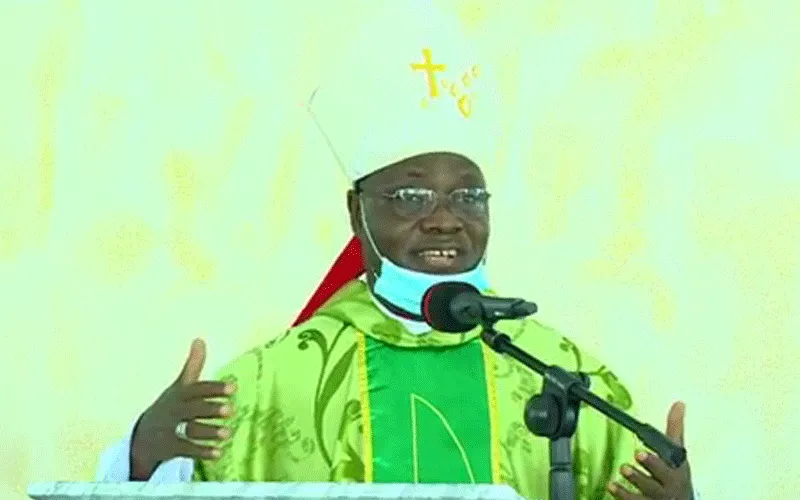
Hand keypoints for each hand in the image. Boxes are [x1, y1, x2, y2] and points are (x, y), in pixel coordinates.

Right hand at [129, 338, 235, 479]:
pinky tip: (219, 453)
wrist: (142, 436)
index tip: (234, 388)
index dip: (214, 389)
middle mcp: (172, 411)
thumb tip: (200, 339)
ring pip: (189, 431)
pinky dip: (202, 452)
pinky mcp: (168, 448)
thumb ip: (193, 365)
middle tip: (231, 410)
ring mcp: (168, 430)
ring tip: (228, 432)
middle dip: (210, 409)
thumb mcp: (179, 386)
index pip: (196, 390)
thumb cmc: (170, 406)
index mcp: (178, 394)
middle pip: (191, 409)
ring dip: (209, 432)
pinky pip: (185, 450)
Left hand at [608, 401, 693, 499]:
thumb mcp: (678, 453)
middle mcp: (667, 489)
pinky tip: (611, 487)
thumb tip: (679, 403)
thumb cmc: (677, 476)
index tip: (640, 453)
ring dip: (629, 486)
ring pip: (643, 496)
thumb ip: (675, 429)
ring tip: (620, 472)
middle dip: (641, 476)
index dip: (653, 462)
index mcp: (676, 474)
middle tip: (626, 466)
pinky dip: (622, 496)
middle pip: (654, 484)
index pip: (667, 468)